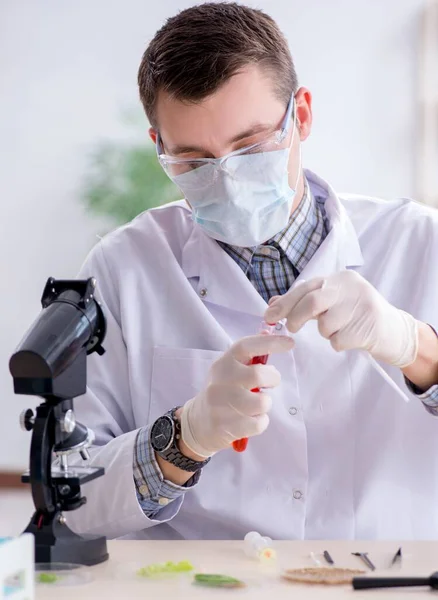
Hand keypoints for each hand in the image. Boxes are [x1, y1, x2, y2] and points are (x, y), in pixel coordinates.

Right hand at [179, 334, 293, 457]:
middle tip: (269, 383)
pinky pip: (258, 423)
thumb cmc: (222, 393)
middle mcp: (220, 380)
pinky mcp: (225, 426)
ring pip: (262, 402)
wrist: (198, 423)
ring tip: (255, 405)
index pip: (246, 346)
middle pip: (258, 375)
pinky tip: (249, 420)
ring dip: (265, 404)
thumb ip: (248, 357)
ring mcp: (220, 404)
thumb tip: (269, 333)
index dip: (270, 342)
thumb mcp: (229, 371)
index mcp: (223, 363)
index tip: (290, 342)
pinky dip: (260, 422)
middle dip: (272, 379)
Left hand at [264, 270, 418, 367]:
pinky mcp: (368, 327)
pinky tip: (351, 338)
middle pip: (312, 301)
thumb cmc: (358, 315)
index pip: (306, 287)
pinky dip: (338, 343)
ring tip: (340, 329)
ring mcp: (361, 306)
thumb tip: (272, 303)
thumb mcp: (333, 302)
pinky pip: (338, 340)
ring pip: (325, 325)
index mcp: (341, 278)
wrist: (395, 331)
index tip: (269, 316)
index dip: (285, 302)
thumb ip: (304, 300)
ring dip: (326, 333)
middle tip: (291, 328)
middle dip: (296, 317)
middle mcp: (351, 287)